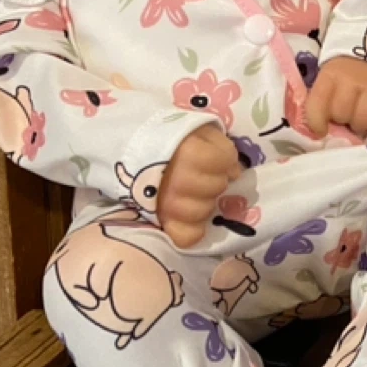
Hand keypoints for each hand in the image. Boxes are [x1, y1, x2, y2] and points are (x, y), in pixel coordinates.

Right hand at [158, 124, 241, 247]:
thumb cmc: (170, 140)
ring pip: (204, 211)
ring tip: (194, 194)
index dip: (224, 158)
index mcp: (189, 152)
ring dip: (204, 203)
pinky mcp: (163, 221)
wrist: (131, 150)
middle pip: (218, 186)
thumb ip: (220, 145)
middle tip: (202, 175)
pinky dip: (193, 230)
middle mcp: (179, 180)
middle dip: (215, 180)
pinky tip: (191, 219)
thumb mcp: (196, 130)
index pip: (226, 159)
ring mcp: (169, 203)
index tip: (214, 157)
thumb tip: (235, 171)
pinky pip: (186, 236)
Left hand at [305, 57, 366, 138]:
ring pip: (362, 123)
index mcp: (331, 75)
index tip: (322, 130)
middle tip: (346, 114)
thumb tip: (322, 130)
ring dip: (360, 125)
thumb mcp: (329, 79)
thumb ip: (322, 101)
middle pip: (342, 116)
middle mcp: (353, 80)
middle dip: (342, 119)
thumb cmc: (348, 73)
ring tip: (360, 117)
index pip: (317, 106)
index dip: (316, 123)